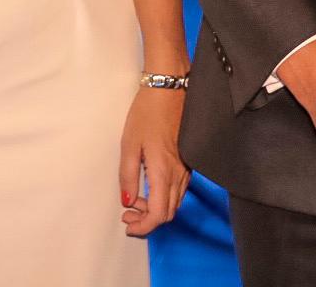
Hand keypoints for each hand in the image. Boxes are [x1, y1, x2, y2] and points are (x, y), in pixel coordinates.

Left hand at [118, 85, 189, 236]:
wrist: (169, 90)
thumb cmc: (147, 113)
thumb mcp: (129, 144)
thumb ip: (128, 176)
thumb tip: (127, 201)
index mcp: (163, 172)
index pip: (159, 214)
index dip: (143, 226)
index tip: (128, 224)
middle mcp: (179, 175)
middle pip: (168, 213)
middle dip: (147, 219)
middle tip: (127, 212)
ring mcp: (186, 169)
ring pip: (174, 203)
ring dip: (155, 208)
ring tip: (134, 200)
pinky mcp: (188, 162)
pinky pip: (178, 190)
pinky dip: (164, 197)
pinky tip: (148, 187)